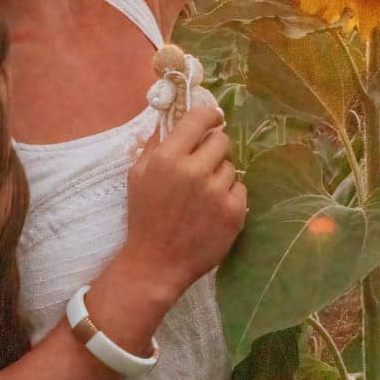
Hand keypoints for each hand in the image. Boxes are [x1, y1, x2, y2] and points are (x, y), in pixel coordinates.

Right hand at [122, 103, 246, 300]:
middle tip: (202, 165)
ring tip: (203, 196)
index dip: (209, 115)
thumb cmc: (145, 217)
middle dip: (213, 149)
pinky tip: (213, 210)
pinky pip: (241, 189)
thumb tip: (173, 119)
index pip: (199, 119)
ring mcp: (217, 192)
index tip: (213, 119)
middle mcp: (194, 170)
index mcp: (168, 157)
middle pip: (221, 140)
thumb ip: (155, 144)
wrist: (156, 263)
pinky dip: (230, 197)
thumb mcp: (138, 175)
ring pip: (231, 167)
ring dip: (220, 176)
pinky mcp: (234, 212)